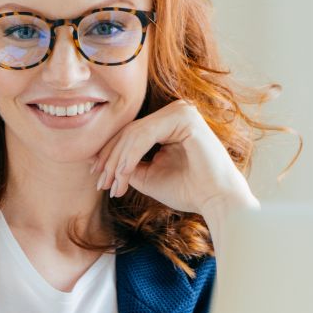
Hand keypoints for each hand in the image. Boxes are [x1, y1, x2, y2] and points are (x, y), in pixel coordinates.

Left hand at [92, 99, 256, 215]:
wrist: (216, 201)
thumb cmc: (187, 190)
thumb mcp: (148, 175)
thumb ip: (126, 164)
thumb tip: (100, 160)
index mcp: (169, 122)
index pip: (131, 133)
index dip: (109, 154)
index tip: (95, 175)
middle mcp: (176, 112)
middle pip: (130, 132)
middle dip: (110, 159)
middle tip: (100, 182)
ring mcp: (181, 111)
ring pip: (134, 134)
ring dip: (118, 161)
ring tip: (111, 184)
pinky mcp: (185, 118)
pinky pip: (145, 135)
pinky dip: (130, 156)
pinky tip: (122, 174)